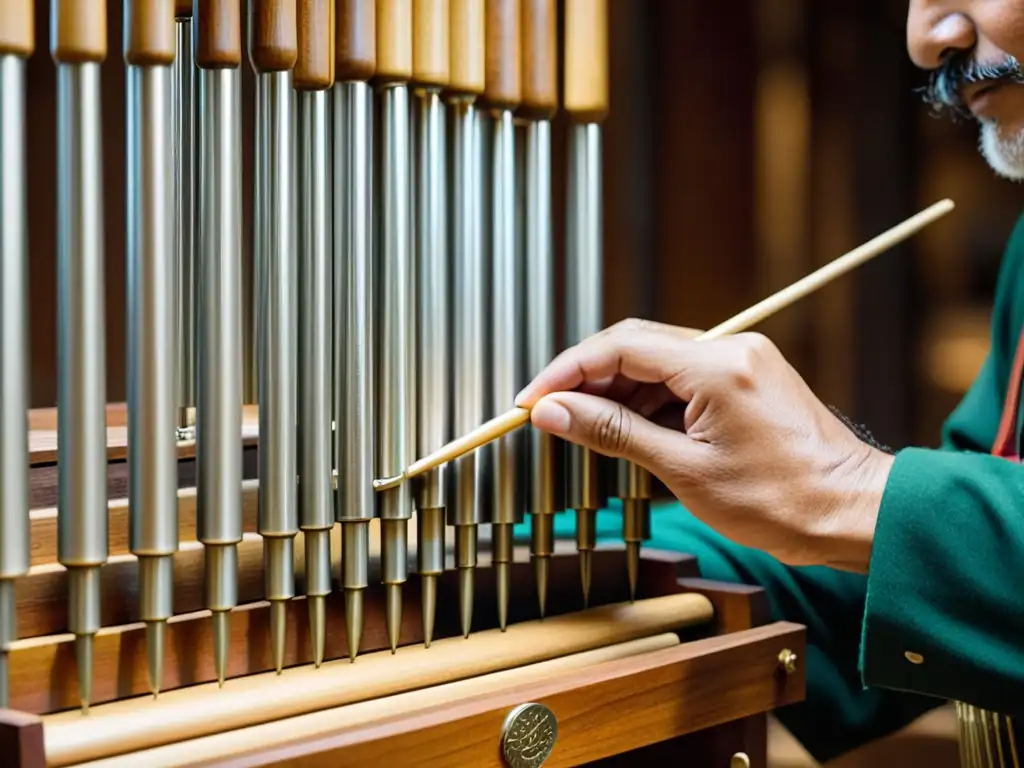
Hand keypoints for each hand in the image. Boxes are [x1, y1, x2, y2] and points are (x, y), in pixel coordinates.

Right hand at [515, 319, 893, 570]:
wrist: (853, 514)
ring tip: (582, 432)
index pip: (619, 347)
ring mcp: (740, 361)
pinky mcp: (745, 380)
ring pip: (656, 364)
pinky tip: (627, 432)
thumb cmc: (782, 501)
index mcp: (716, 364)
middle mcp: (729, 348)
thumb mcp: (683, 470)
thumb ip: (613, 432)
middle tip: (548, 416)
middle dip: (585, 380)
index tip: (531, 401)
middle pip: (634, 347)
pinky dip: (648, 403)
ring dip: (615, 394)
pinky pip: (681, 380)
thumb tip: (555, 412)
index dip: (566, 371)